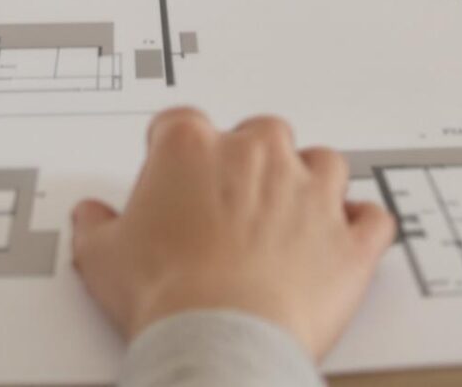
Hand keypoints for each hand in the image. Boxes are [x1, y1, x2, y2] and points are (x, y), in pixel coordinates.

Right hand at [72, 109, 395, 360]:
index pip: (180, 124)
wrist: (220, 336)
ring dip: (312, 183)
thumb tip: (89, 217)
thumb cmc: (164, 292)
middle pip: (262, 132)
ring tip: (294, 215)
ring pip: (325, 163)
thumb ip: (95, 226)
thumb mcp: (101, 258)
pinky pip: (372, 219)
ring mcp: (311, 193)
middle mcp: (257, 156)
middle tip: (233, 203)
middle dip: (251, 161)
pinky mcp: (349, 239)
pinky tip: (348, 237)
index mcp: (192, 148)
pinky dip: (362, 227)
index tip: (172, 176)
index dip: (174, 151)